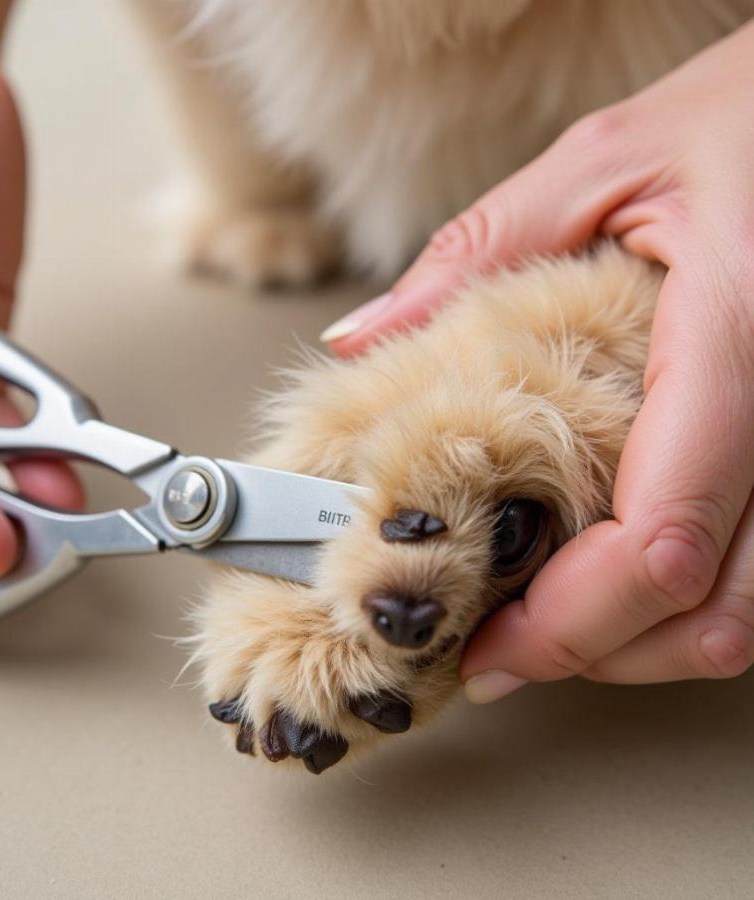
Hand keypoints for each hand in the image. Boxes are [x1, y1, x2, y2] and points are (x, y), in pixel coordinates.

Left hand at [322, 22, 753, 692]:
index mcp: (733, 331)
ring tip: (548, 626)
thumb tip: (362, 339)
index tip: (488, 648)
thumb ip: (472, 261)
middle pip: (708, 609)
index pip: (662, 533)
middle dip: (594, 650)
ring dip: (640, 644)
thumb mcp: (594, 165)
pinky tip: (612, 582)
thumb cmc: (734, 121)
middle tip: (501, 650)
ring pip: (745, 616)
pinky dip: (680, 606)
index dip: (571, 621)